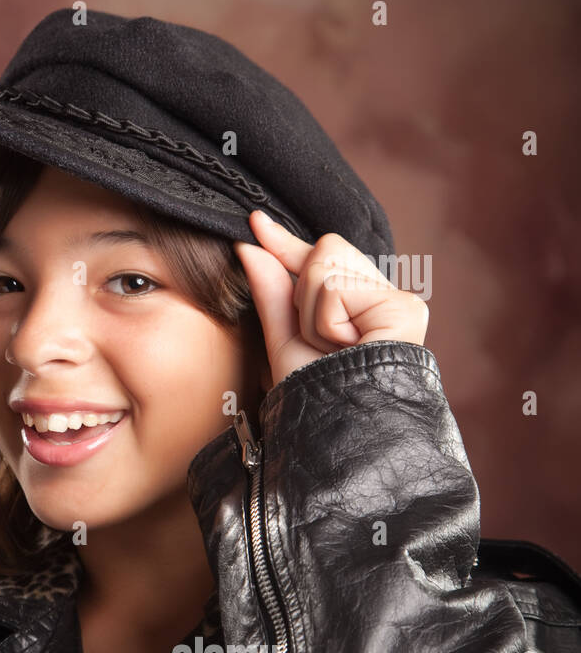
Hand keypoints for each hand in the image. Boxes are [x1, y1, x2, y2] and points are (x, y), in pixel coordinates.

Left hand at [233, 209, 429, 386]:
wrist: (335, 432)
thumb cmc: (312, 396)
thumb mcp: (283, 338)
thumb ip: (271, 291)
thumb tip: (248, 244)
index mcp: (356, 304)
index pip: (320, 258)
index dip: (286, 241)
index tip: (255, 221)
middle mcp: (382, 297)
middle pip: (324, 249)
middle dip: (302, 296)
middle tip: (320, 339)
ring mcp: (398, 301)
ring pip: (325, 267)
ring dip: (311, 316)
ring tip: (334, 350)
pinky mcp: (404, 307)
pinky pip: (336, 290)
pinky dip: (324, 324)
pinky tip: (347, 349)